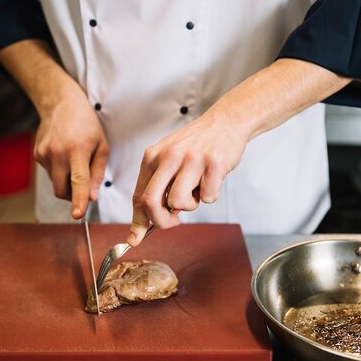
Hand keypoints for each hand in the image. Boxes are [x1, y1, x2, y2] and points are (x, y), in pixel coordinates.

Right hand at [34, 93, 108, 218]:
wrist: (61, 104)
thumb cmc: (87, 125)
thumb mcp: (102, 146)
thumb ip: (97, 173)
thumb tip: (92, 197)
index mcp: (77, 150)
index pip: (78, 180)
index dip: (79, 199)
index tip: (77, 214)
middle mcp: (57, 153)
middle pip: (62, 190)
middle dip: (73, 195)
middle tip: (83, 185)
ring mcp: (44, 154)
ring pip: (55, 184)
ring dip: (66, 181)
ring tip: (74, 161)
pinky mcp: (36, 155)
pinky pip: (49, 174)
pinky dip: (59, 171)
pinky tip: (64, 155)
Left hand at [128, 114, 247, 245]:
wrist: (225, 122)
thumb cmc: (196, 146)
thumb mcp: (168, 159)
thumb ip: (157, 186)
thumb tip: (146, 222)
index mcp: (153, 156)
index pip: (138, 196)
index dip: (137, 222)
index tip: (135, 239)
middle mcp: (169, 156)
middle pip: (151, 202)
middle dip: (161, 221)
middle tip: (174, 221)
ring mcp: (191, 159)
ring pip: (179, 203)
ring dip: (190, 205)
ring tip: (197, 188)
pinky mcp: (214, 163)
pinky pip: (207, 198)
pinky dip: (210, 195)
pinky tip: (213, 178)